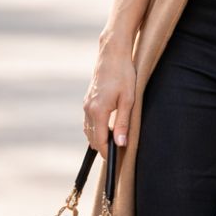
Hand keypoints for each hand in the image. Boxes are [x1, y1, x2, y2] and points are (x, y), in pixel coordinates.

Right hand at [82, 41, 135, 156]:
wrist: (112, 54)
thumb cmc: (123, 75)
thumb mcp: (128, 100)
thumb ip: (123, 123)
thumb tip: (121, 143)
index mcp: (98, 111)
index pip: (100, 140)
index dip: (106, 153)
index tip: (114, 160)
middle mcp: (88, 109)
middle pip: (92, 137)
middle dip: (102, 147)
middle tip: (115, 155)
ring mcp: (86, 104)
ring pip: (88, 129)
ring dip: (98, 138)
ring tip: (111, 145)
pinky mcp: (87, 99)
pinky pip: (88, 121)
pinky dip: (95, 128)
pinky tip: (105, 129)